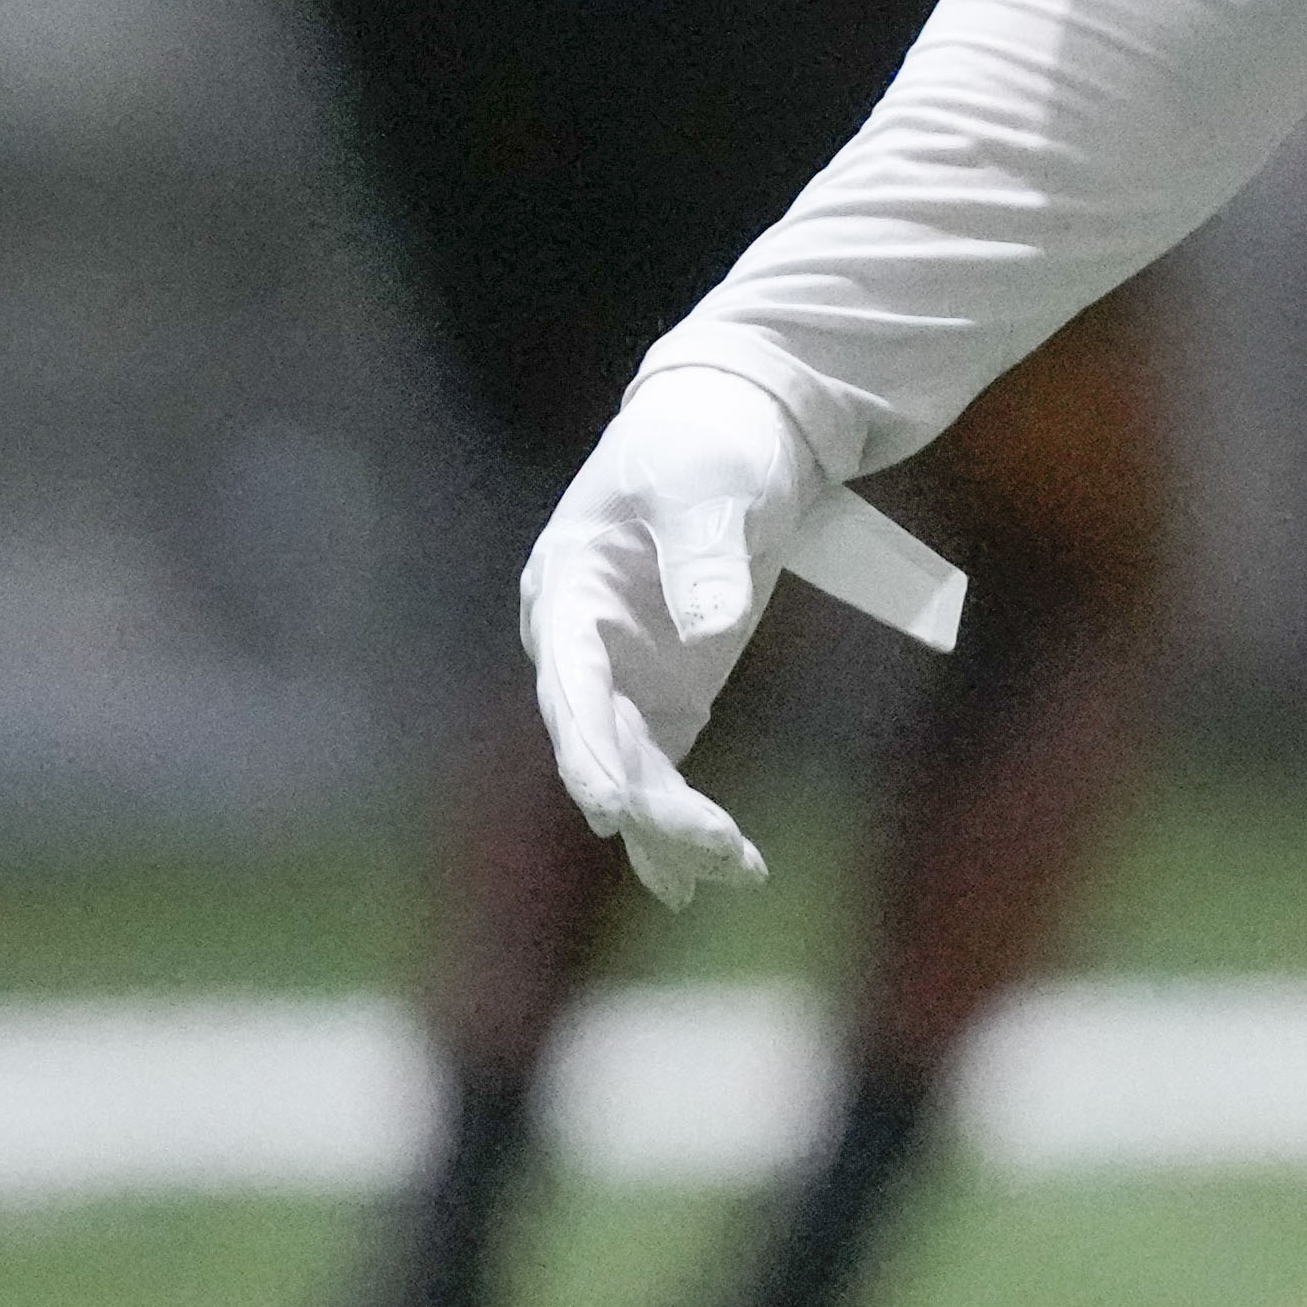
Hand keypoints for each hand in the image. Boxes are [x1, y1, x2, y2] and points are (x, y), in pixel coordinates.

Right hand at [519, 364, 827, 905]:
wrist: (740, 428)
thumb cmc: (707, 444)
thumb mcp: (710, 485)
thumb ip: (705, 555)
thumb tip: (708, 628)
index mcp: (567, 587)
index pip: (568, 682)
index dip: (586, 746)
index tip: (611, 806)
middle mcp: (579, 644)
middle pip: (601, 741)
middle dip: (652, 802)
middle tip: (715, 848)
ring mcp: (621, 676)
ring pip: (633, 769)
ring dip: (674, 826)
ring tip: (735, 869)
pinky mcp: (664, 693)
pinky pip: (661, 771)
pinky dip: (679, 822)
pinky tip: (701, 878)